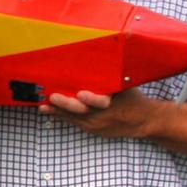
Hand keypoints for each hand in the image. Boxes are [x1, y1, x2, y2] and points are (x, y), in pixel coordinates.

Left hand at [40, 88, 161, 140]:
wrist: (144, 121)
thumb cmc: (132, 98)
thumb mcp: (126, 85)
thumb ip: (111, 78)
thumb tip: (98, 57)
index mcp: (115, 102)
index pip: (102, 102)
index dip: (92, 99)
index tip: (82, 94)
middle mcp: (105, 115)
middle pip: (84, 112)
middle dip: (66, 105)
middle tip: (52, 97)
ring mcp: (98, 125)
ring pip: (75, 118)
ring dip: (58, 111)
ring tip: (43, 105)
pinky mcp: (93, 130)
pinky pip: (75, 122)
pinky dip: (62, 116)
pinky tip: (50, 110)